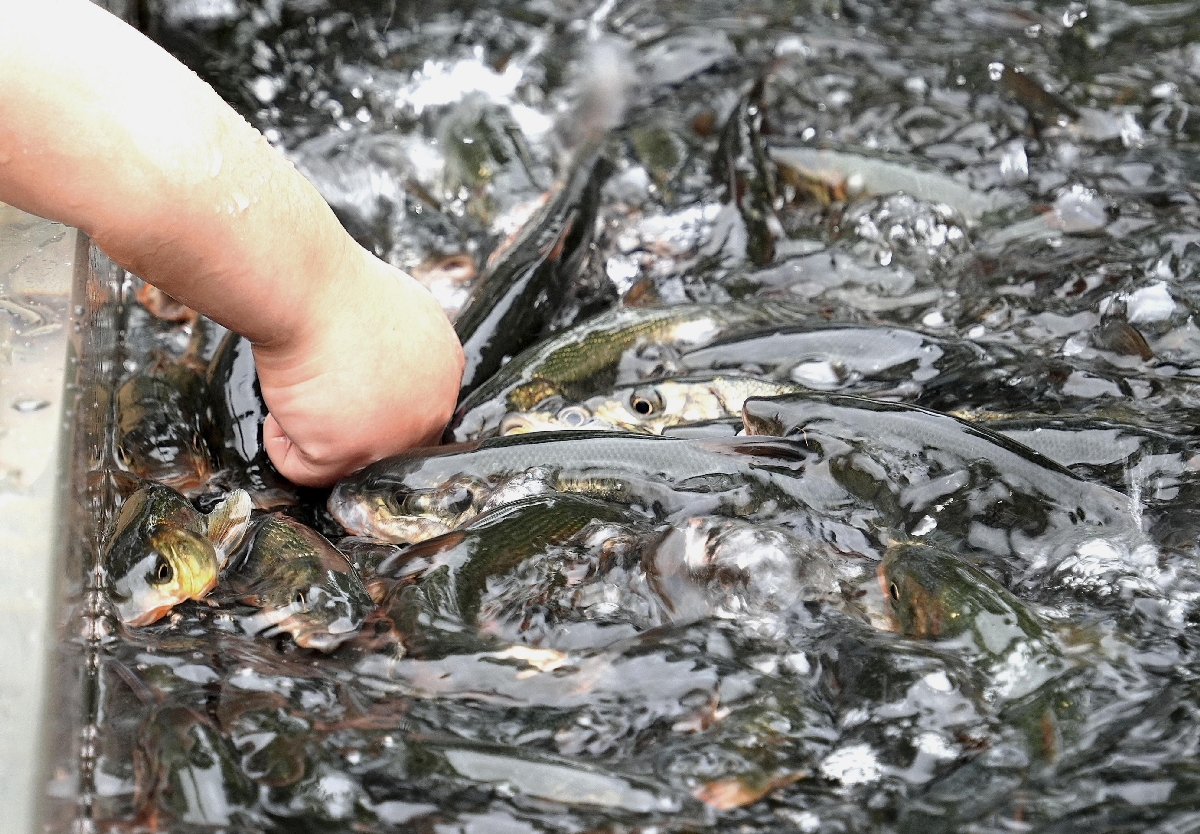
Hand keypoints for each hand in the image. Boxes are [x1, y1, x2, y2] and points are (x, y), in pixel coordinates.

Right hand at [253, 245, 463, 486]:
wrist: (308, 288)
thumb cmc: (336, 287)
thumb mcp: (396, 310)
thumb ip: (403, 349)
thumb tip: (382, 369)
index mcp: (445, 371)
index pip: (415, 412)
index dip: (372, 408)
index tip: (341, 391)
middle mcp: (432, 410)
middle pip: (389, 445)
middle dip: (347, 429)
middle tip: (316, 397)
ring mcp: (394, 437)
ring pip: (348, 464)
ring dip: (315, 436)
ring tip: (297, 397)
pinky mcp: (348, 453)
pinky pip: (304, 470)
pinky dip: (281, 443)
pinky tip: (280, 410)